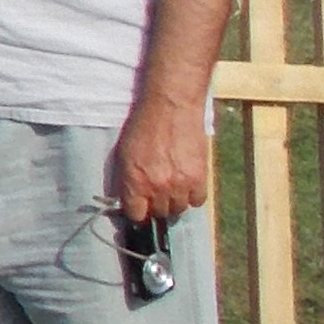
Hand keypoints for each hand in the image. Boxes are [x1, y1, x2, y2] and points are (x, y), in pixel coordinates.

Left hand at [111, 95, 214, 226]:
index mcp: (135, 183)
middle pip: (159, 213)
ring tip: (172, 185)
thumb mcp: (124, 155)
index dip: (137, 212)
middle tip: (156, 191)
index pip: (136, 215)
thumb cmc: (143, 127)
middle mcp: (157, 188)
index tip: (140, 207)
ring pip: (178, 209)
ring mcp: (180, 185)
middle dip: (156, 205)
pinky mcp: (199, 178)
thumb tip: (129, 201)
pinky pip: (197, 201)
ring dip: (174, 201)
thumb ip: (126, 181)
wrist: (170, 107)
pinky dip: (192, 195)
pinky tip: (187, 183)